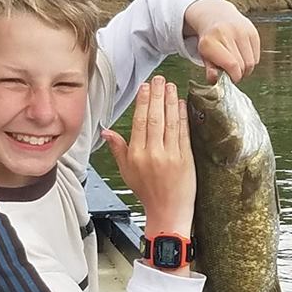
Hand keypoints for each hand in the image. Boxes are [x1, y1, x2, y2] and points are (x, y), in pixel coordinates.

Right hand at [101, 76, 194, 238]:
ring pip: (170, 122)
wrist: (168, 212)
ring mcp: (171, 156)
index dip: (143, 102)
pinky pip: (183, 133)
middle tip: (159, 79)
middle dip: (157, 96)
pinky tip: (182, 104)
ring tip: (171, 87)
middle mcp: (153, 154)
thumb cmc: (148, 193)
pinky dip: (183, 116)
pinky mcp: (186, 159)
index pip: (140, 122)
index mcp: (137, 155)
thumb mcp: (127, 171)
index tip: (146, 87)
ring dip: (170, 102)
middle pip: (155, 118)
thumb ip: (118, 149)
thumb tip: (106, 132)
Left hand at [185, 0, 260, 83]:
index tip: (232, 79)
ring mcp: (241, 30)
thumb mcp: (204, 55)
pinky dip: (252, 60)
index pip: (232, 65)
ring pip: (252, 62)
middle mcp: (227, 33)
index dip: (235, 76)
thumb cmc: (211, 40)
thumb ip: (209, 70)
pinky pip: (257, 55)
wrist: (217, 16)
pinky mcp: (252, 30)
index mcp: (210, 42)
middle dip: (240, 74)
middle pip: (243, 65)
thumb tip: (215, 80)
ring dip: (247, 69)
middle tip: (234, 73)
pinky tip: (243, 55)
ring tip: (238, 65)